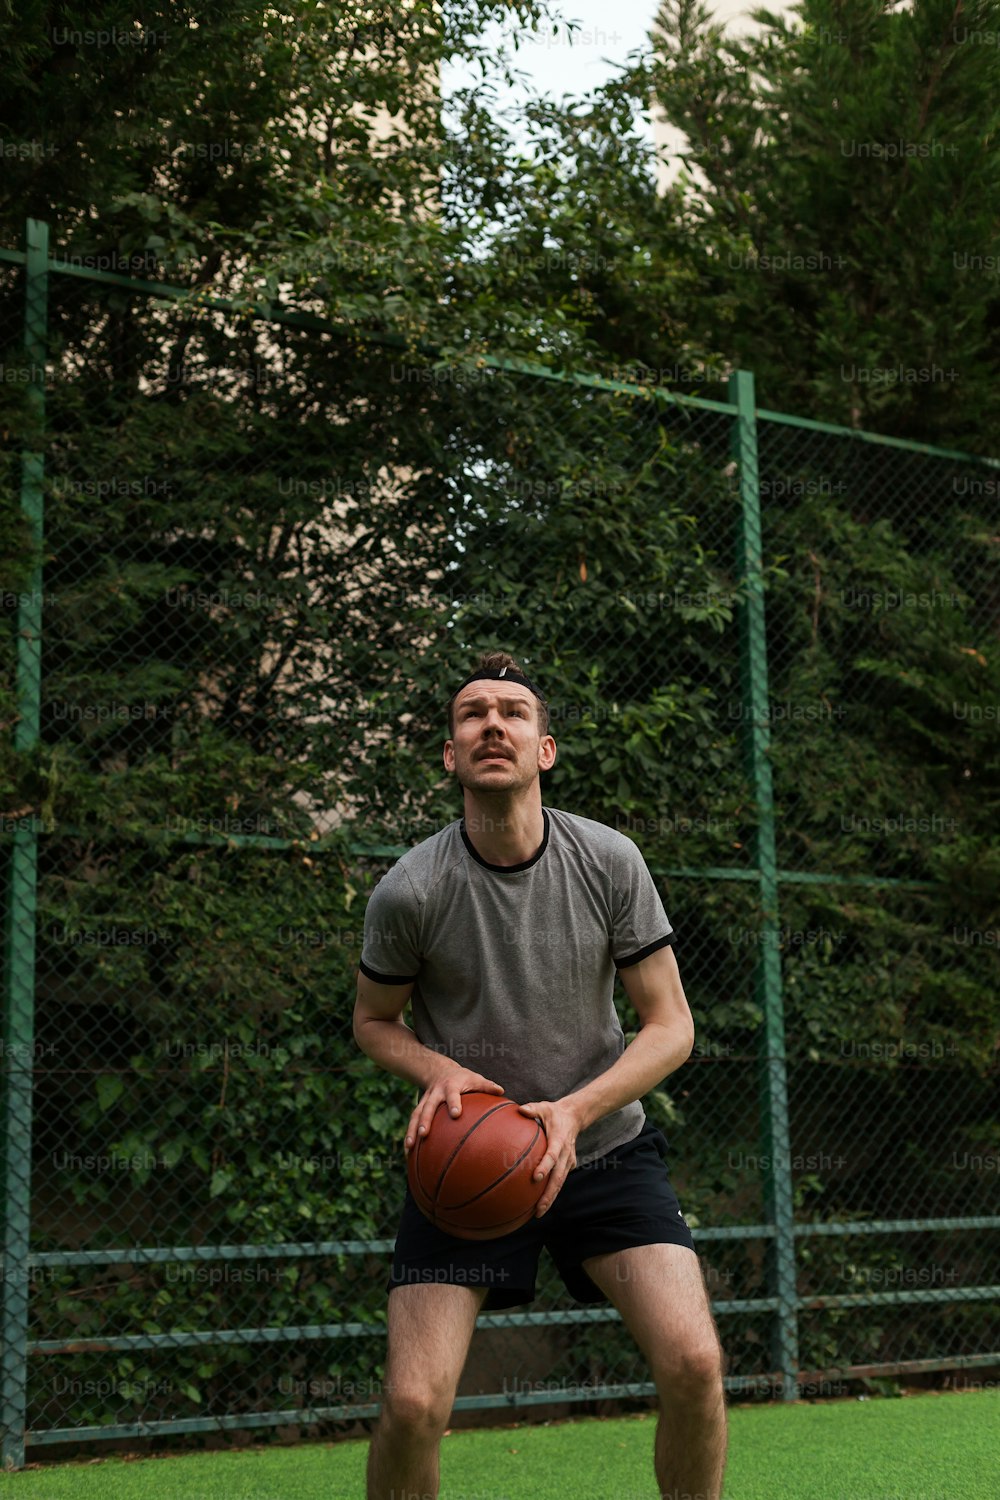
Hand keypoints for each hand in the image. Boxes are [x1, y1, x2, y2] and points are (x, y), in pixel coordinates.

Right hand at [403, 1069, 505, 1154]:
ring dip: (412, 1130)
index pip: (452, 1094)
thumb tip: (501, 1091)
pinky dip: (409, 1134)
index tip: (456, 1114)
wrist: (440, 1071)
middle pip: (428, 1106)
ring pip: (416, 1114)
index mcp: (450, 1086)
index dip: (453, 1103)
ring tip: (410, 1146)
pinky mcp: (420, 1107)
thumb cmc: (463, 1078)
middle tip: (424, 1134)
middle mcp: (435, 1093)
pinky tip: (408, 1151)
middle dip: (425, 1120)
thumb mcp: (475, 1078)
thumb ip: (487, 1086)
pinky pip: (412, 1121)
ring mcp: (425, 1100)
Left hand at [517, 1098, 583, 1216]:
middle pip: (558, 1177)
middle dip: (549, 1194)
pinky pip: (559, 1181)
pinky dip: (551, 1193)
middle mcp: (565, 1154)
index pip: (552, 1155)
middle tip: (538, 1209)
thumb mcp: (544, 1107)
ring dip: (550, 1198)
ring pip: (560, 1183)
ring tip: (538, 1213)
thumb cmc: (553, 1112)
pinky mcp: (568, 1165)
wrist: (574, 1117)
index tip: (536, 1177)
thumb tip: (520, 1110)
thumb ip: (532, 1108)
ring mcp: (568, 1161)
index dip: (546, 1166)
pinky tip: (540, 1204)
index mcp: (560, 1140)